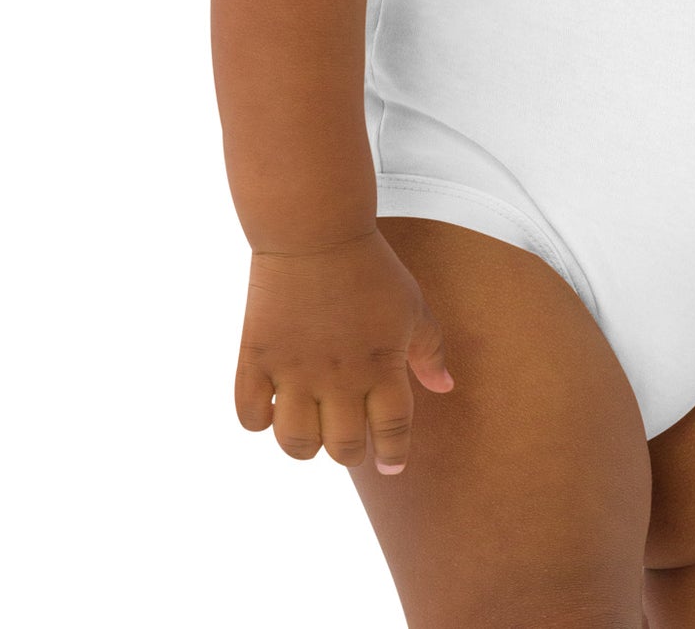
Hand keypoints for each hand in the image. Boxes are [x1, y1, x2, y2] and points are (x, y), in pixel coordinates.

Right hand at [234, 227, 454, 473]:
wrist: (315, 230)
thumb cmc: (371, 267)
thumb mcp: (412, 306)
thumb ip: (430, 352)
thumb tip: (445, 389)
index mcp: (382, 367)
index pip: (391, 433)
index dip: (393, 455)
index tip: (390, 464)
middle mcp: (339, 378)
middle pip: (343, 449)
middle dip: (349, 450)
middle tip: (346, 435)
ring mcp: (294, 371)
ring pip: (295, 445)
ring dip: (304, 444)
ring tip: (309, 425)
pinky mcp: (257, 358)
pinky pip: (250, 417)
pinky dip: (259, 421)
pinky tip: (272, 404)